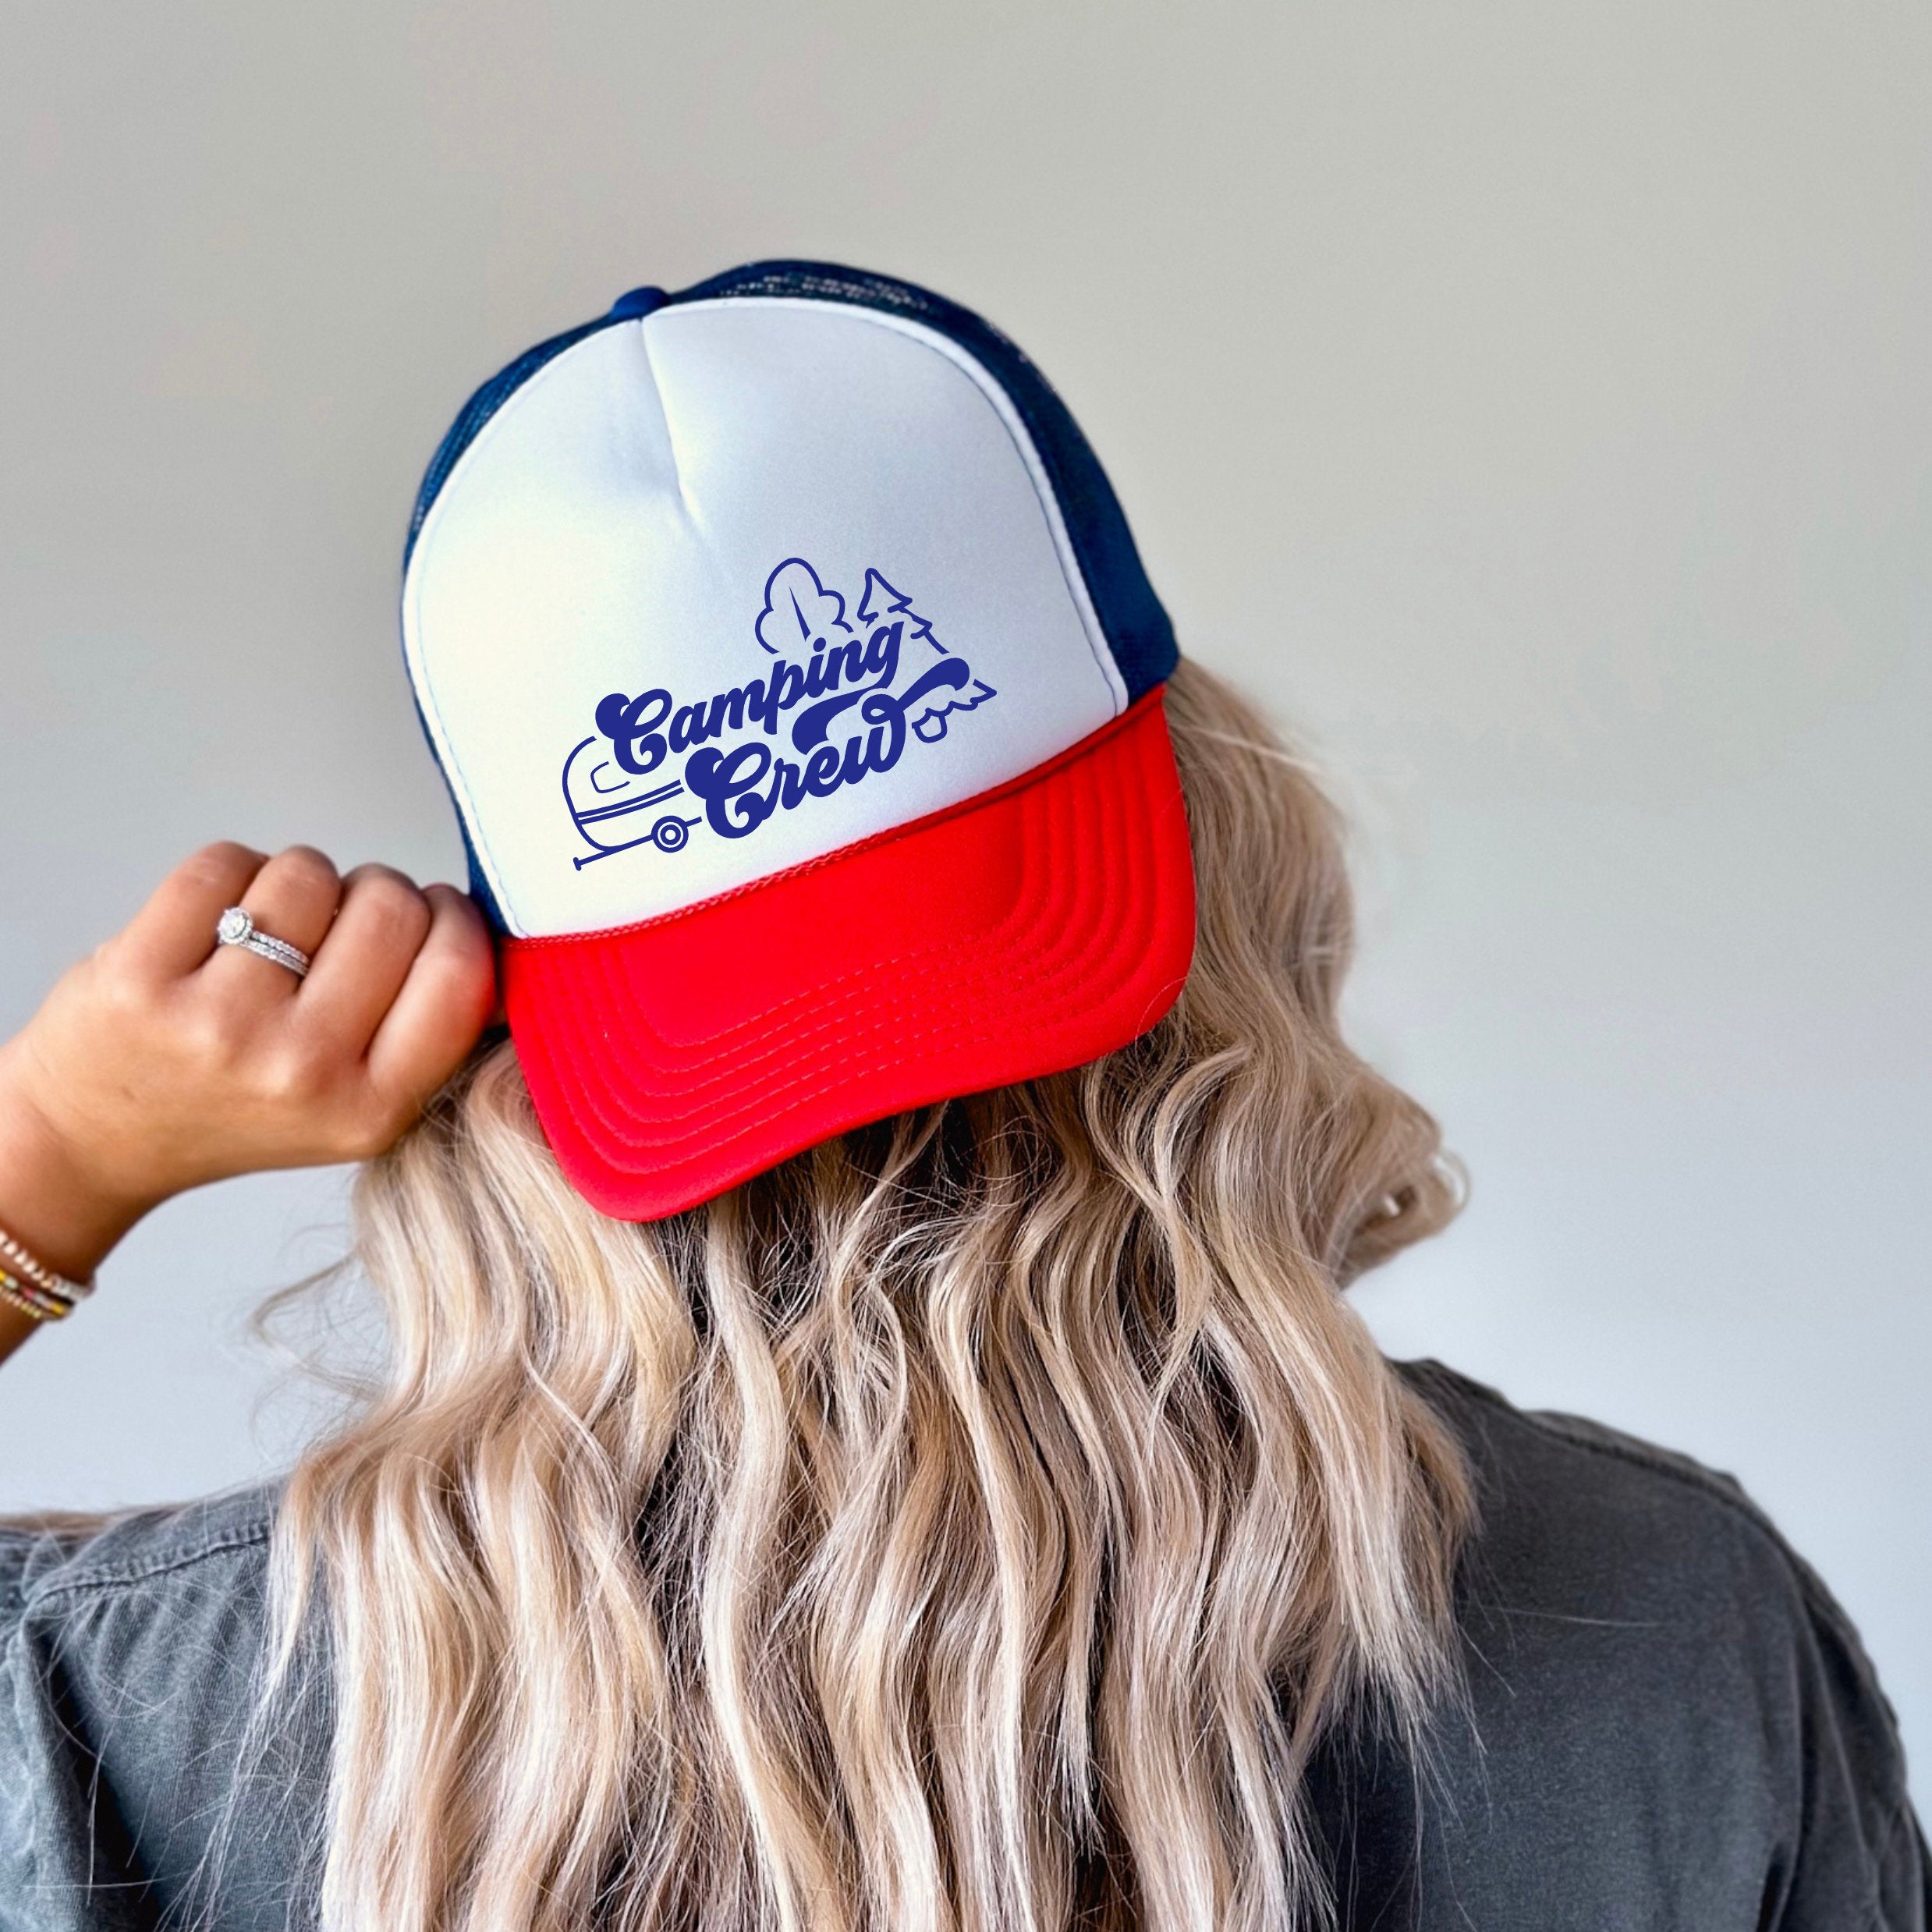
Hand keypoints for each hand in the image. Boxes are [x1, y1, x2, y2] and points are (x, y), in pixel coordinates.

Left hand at [0, 843, 495, 1294]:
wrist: (97, 1139)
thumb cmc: (238, 1106)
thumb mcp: (359, 1106)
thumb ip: (423, 1030)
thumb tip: (485, 924)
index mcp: (372, 1108)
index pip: (459, 973)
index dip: (455, 919)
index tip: (436, 913)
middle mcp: (301, 1071)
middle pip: (391, 906)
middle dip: (376, 893)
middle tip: (341, 926)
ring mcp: (218, 1024)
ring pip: (309, 872)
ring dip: (300, 881)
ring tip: (274, 930)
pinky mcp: (141, 978)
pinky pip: (226, 861)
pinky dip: (230, 872)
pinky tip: (217, 922)